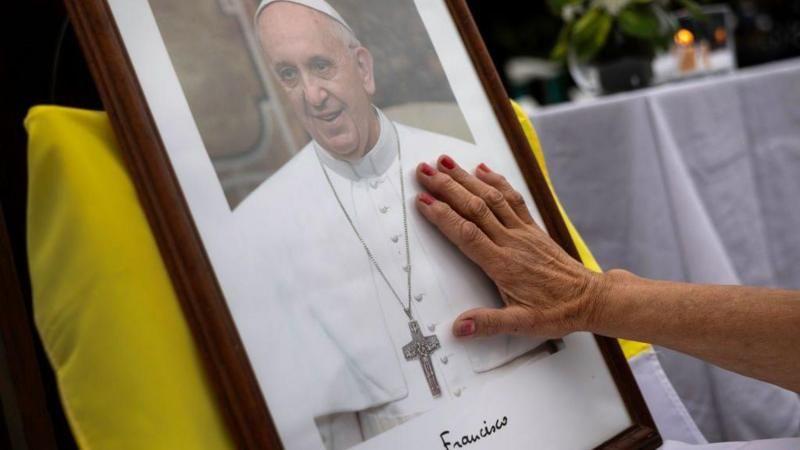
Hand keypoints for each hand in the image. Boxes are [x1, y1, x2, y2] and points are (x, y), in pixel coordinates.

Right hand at [415, 155, 605, 338]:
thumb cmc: (557, 311)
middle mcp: (511, 242)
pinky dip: (496, 181)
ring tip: (445, 163)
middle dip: (447, 187)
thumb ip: (489, 323)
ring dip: (466, 178)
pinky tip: (483, 170)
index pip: (466, 233)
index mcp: (503, 264)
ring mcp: (522, 231)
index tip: (423, 201)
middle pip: (474, 207)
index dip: (443, 215)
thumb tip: (460, 327)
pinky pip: (512, 198)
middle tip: (424, 172)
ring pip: (491, 197)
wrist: (590, 298)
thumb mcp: (522, 325)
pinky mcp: (532, 228)